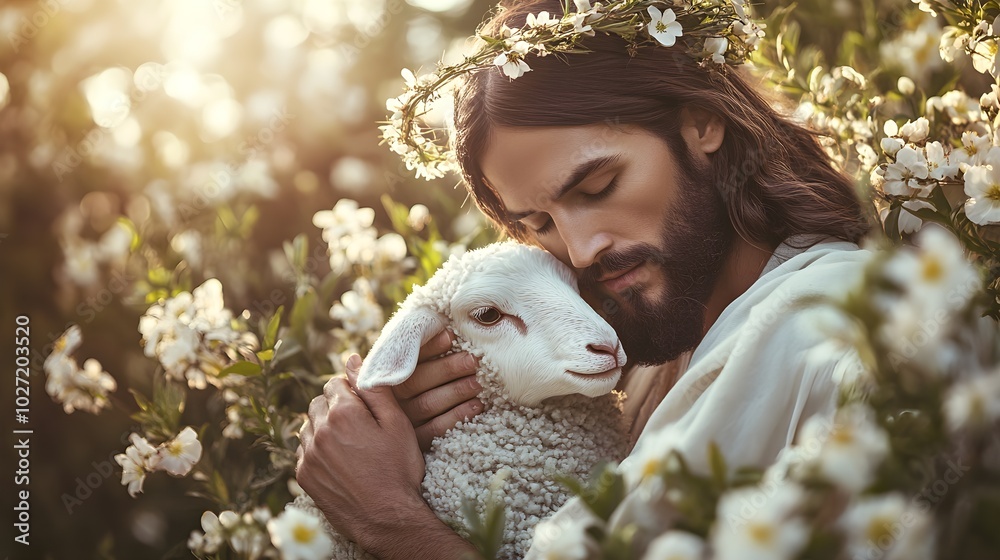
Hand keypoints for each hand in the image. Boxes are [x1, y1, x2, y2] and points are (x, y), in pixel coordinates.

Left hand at [296, 354, 427, 547]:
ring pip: (308, 425)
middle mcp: (319, 430)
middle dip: (335, 406)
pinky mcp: (304, 475)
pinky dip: (317, 449)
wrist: (387, 518)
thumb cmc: (398, 469)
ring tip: (349, 444)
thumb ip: (374, 389)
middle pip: (318, 402)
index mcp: (343, 413)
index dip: (351, 390)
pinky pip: (304, 450)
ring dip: (324, 427)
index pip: (335, 383)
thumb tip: (353, 360)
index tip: (364, 404)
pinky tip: (339, 460)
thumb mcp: (397, 424)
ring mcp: (308, 455)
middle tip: (358, 425)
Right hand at [392, 329, 483, 450]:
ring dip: (456, 391)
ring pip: (428, 404)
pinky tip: (477, 406)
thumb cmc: (422, 383)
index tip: (450, 336)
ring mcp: (403, 422)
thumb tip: (446, 324)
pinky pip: (436, 429)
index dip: (429, 347)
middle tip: (473, 360)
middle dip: (447, 369)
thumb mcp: (416, 365)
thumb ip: (421, 348)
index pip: (407, 359)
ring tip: (479, 382)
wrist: (403, 434)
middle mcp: (392, 399)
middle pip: (417, 382)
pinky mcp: (416, 442)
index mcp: (390, 375)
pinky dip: (457, 416)